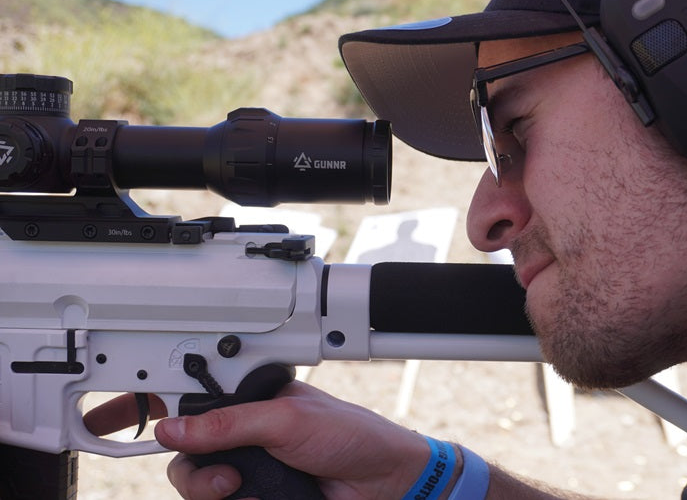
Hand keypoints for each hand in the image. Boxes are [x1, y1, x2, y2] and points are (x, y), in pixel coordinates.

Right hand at [154, 381, 433, 499]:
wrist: (382, 484)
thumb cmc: (351, 436)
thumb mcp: (287, 421)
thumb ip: (228, 424)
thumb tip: (173, 430)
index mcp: (248, 398)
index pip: (187, 395)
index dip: (146, 405)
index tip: (107, 419)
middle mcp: (242, 432)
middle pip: (181, 451)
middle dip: (191, 467)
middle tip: (220, 475)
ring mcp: (246, 467)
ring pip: (194, 482)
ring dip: (211, 490)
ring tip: (242, 488)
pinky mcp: (254, 496)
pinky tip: (256, 499)